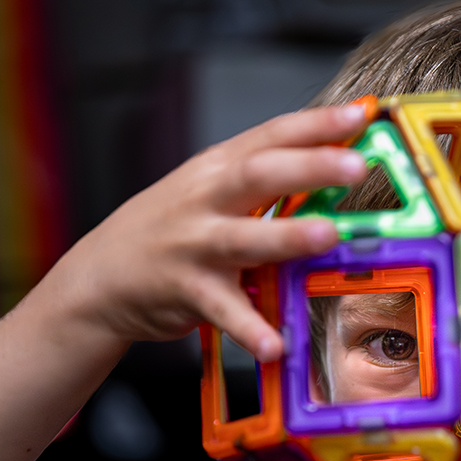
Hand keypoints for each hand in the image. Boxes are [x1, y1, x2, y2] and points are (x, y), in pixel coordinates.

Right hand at [42, 104, 369, 360]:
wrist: (99, 276)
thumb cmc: (170, 228)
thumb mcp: (210, 192)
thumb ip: (264, 182)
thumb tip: (336, 172)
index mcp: (218, 168)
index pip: (272, 135)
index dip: (317, 124)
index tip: (360, 115)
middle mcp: (206, 199)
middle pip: (260, 174)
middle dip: (309, 167)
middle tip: (356, 168)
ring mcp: (194, 245)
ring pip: (243, 238)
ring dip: (286, 236)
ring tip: (327, 237)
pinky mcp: (186, 290)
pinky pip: (223, 311)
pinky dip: (250, 329)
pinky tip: (276, 345)